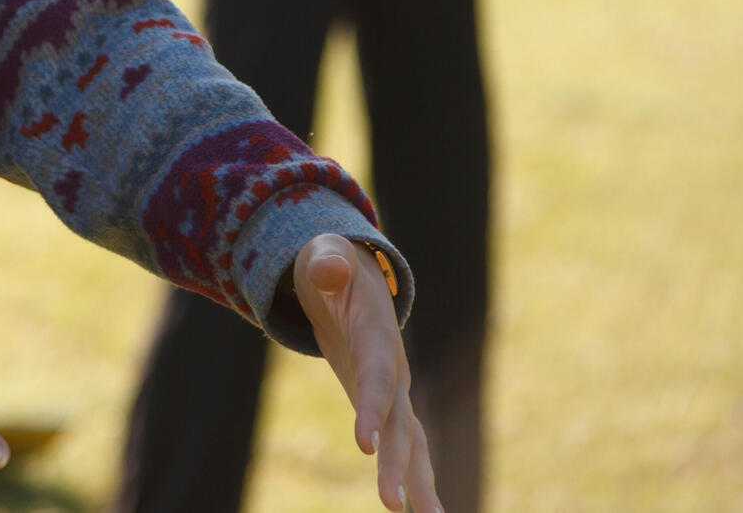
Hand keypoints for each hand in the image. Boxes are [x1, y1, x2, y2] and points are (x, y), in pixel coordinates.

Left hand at [295, 235, 441, 512]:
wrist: (352, 275)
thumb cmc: (332, 264)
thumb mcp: (324, 255)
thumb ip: (327, 262)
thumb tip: (327, 268)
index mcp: (377, 334)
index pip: (377, 375)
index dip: (373, 406)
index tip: (364, 444)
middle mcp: (394, 368)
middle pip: (399, 421)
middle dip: (397, 463)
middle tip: (391, 505)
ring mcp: (396, 390)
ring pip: (411, 442)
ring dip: (418, 483)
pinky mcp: (389, 406)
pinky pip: (406, 447)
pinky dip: (416, 480)